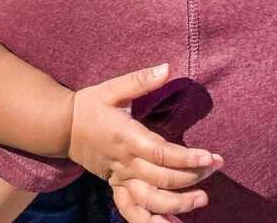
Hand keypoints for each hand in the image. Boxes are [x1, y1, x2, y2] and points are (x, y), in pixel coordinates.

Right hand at [68, 64, 222, 221]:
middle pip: (163, 178)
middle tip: (215, 168)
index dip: (187, 158)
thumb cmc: (90, 104)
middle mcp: (125, 163)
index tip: (211, 157)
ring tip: (201, 200)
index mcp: (127, 138)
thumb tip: (167, 68)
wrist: (62, 127)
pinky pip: (131, 211)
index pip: (162, 153)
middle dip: (192, 176)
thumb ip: (140, 80)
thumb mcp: (113, 88)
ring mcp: (119, 178)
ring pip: (150, 201)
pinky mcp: (115, 187)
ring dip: (177, 205)